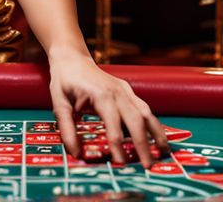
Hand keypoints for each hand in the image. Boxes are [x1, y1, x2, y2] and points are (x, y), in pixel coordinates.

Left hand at [48, 49, 168, 168]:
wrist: (72, 57)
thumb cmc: (65, 80)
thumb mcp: (59, 104)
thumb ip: (67, 129)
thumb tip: (76, 153)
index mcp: (102, 96)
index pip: (114, 127)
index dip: (118, 147)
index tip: (120, 163)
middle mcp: (118, 92)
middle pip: (136, 121)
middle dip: (144, 145)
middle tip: (148, 166)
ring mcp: (125, 90)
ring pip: (146, 112)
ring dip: (156, 133)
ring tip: (163, 152)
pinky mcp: (127, 90)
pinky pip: (143, 108)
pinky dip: (152, 123)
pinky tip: (156, 137)